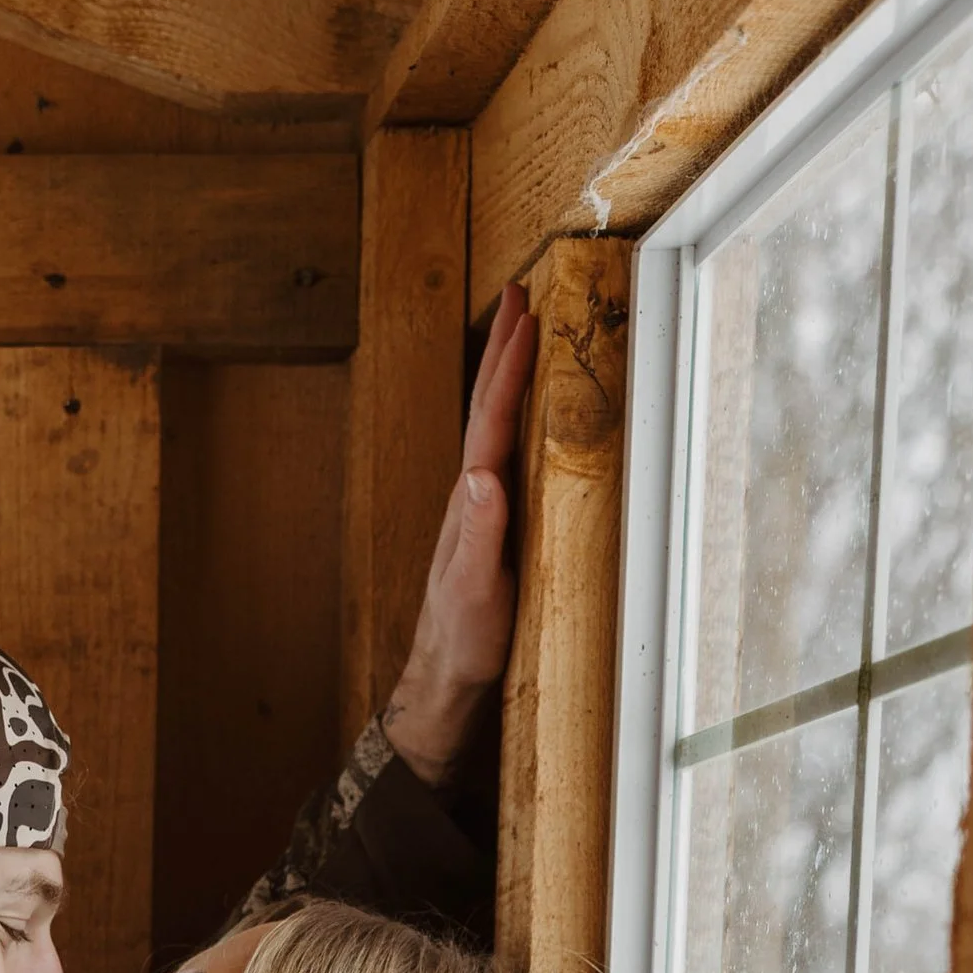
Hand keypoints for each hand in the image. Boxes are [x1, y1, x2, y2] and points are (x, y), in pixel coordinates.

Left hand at [379, 278, 538, 785]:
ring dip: (505, 375)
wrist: (446, 680)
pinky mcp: (493, 524)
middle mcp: (472, 496)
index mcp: (472, 503)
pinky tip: (526, 412)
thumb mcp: (475, 592)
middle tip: (519, 292)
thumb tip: (481, 476)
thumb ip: (479, 536)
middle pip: (486, 408)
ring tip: (521, 331)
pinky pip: (507, 452)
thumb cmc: (464, 642)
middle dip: (502, 349)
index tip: (526, 316)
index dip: (508, 369)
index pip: (490, 422)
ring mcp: (480, 508)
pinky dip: (516, 417)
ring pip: (493, 425)